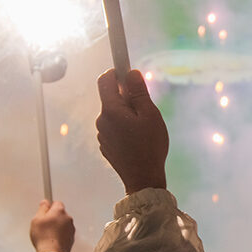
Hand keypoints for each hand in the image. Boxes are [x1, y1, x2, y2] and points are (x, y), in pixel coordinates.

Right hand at [30, 200, 74, 251]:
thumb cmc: (44, 236)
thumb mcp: (37, 219)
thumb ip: (42, 208)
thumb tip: (45, 203)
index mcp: (59, 211)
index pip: (56, 203)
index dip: (49, 207)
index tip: (45, 210)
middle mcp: (68, 218)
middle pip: (60, 214)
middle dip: (53, 217)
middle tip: (44, 224)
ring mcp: (71, 229)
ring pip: (63, 224)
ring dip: (57, 226)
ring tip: (47, 234)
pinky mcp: (72, 238)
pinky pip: (65, 233)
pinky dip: (60, 235)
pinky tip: (52, 240)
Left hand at [95, 69, 168, 194]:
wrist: (143, 179)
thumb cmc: (150, 146)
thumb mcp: (150, 114)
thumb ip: (139, 92)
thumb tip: (131, 73)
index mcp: (111, 109)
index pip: (105, 80)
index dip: (116, 72)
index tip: (129, 74)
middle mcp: (101, 119)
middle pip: (110, 97)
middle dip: (126, 96)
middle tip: (145, 108)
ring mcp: (102, 133)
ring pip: (113, 113)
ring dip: (125, 113)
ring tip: (143, 128)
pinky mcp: (105, 144)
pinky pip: (113, 127)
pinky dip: (123, 126)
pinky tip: (136, 139)